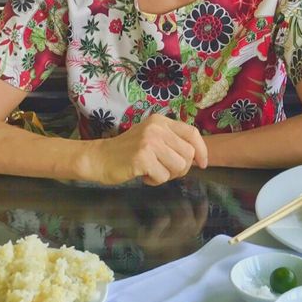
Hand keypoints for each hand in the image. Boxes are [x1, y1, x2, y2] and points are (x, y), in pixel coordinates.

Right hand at [84, 115, 207, 185]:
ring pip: (178, 167)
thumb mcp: (151, 137)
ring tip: (151, 170)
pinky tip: (141, 174)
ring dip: (167, 175)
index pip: (192, 133)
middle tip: (164, 170)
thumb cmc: (126, 152)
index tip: (202, 164)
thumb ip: (172, 142)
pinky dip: (154, 181)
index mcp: (160, 121)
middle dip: (180, 168)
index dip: (201, 150)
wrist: (98, 158)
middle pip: (188, 154)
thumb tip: (197, 156)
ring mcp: (149, 142)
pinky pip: (163, 177)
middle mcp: (156, 128)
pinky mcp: (142, 157)